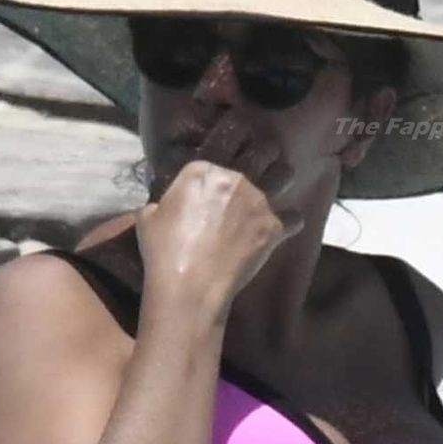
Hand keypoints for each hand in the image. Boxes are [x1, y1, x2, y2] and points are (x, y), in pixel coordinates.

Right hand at [137, 148, 302, 312]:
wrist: (189, 286)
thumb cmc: (164, 253)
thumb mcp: (148, 217)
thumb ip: (162, 202)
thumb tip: (163, 203)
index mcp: (201, 170)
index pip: (214, 161)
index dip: (216, 176)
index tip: (216, 189)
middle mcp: (233, 177)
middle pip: (256, 157)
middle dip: (261, 159)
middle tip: (258, 173)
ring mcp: (257, 200)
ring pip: (282, 178)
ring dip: (282, 181)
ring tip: (279, 189)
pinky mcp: (273, 226)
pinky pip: (293, 218)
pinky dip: (290, 224)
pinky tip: (284, 229)